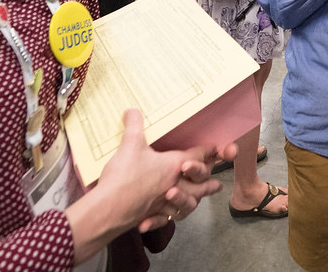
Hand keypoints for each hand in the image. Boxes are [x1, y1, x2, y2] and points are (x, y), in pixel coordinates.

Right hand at [66, 109, 223, 262]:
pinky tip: (168, 214)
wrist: (109, 209)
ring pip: (188, 203)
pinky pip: (167, 216)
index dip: (206, 152)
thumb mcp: (129, 144)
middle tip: (217, 182)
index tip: (213, 149)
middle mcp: (174, 184)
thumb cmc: (124, 176)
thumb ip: (133, 125)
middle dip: (208, 182)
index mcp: (173, 166)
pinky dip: (170, 215)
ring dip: (195, 200)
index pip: (196, 157)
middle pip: (199, 184)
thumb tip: (131, 110)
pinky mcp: (152, 214)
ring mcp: (164, 202)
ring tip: (199, 200)